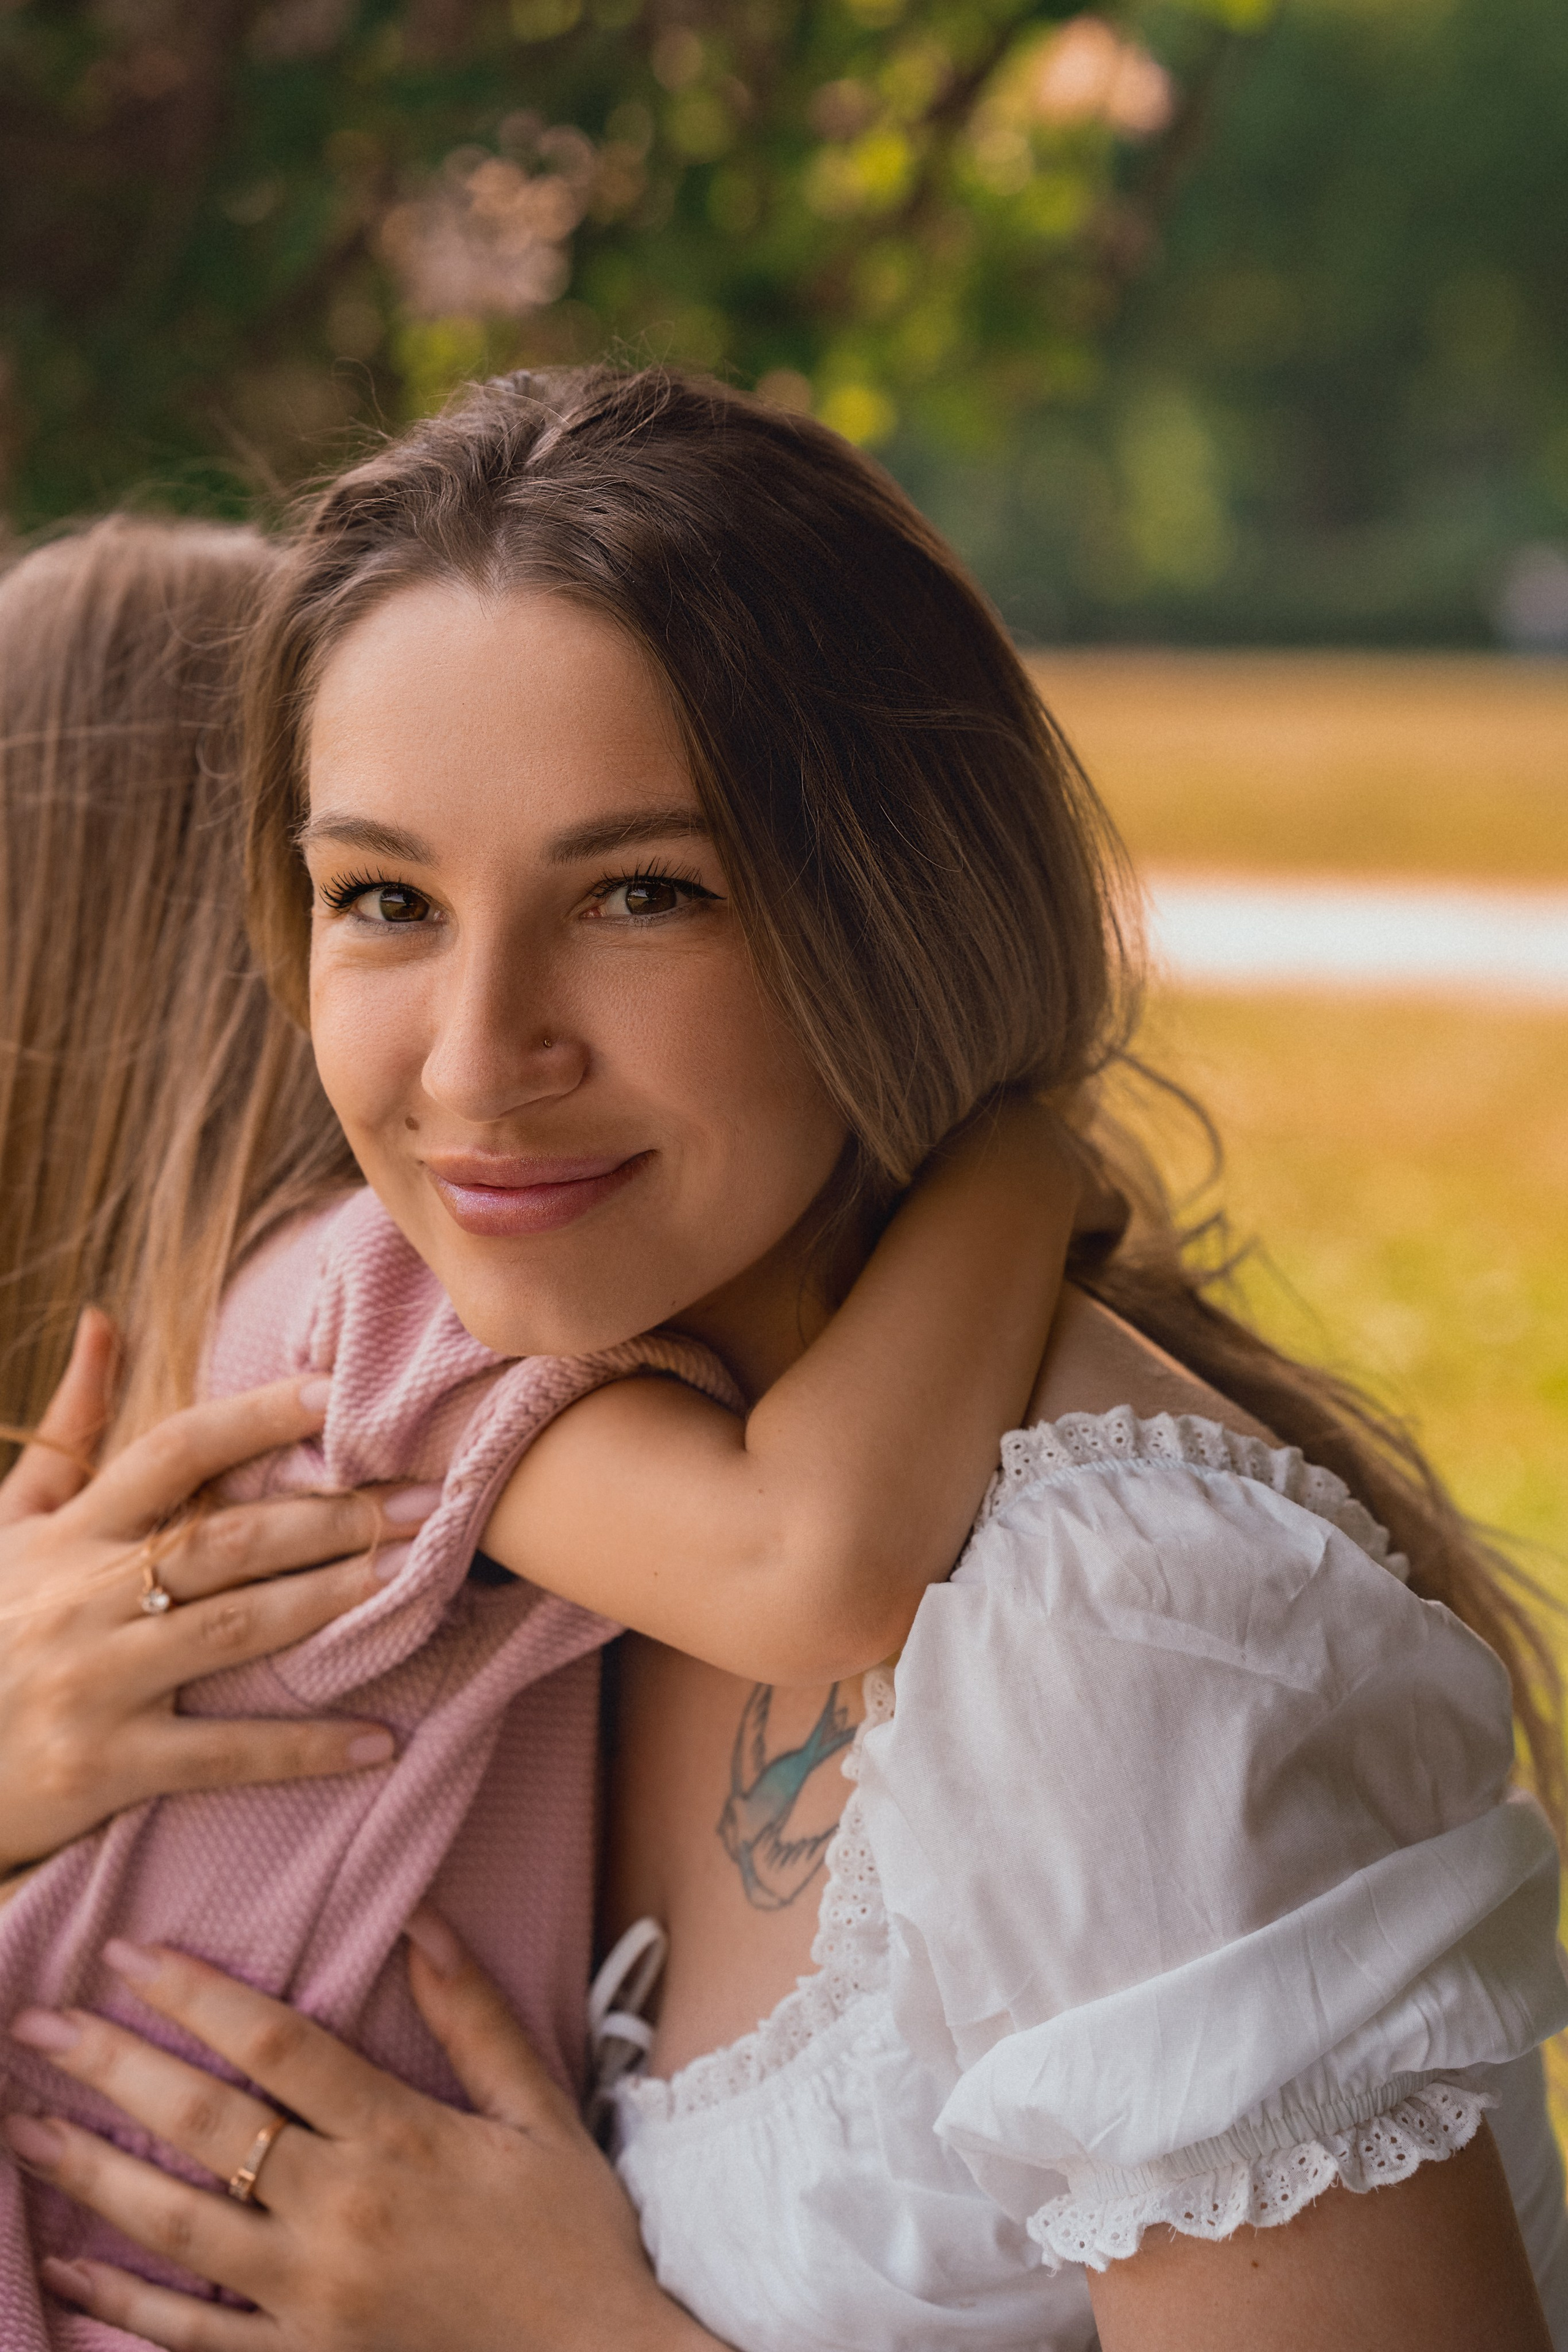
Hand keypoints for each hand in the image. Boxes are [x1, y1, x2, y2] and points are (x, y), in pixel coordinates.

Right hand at [0, 1310, 440, 1875]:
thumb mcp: (9, 1524)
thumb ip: (68, 1429)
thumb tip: (104, 1320)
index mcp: (71, 1535)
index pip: (172, 1452)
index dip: (255, 1418)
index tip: (336, 1394)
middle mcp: (83, 1598)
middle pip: (226, 1539)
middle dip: (332, 1516)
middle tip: (426, 1498)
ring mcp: (93, 1683)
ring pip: (234, 1629)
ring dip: (330, 1601)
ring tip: (416, 1577)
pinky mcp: (103, 1768)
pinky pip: (222, 1754)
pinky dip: (302, 1747)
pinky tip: (377, 1742)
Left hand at [3, 1919, 724, 2350]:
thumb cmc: (571, 2231)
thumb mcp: (538, 2110)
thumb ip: (473, 2015)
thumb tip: (421, 1918)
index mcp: (399, 2138)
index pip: (275, 2044)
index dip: (197, 1993)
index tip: (132, 1953)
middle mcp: (342, 2213)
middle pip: (205, 2125)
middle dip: (113, 2067)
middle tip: (39, 2025)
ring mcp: (311, 2297)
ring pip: (176, 2226)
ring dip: (89, 2174)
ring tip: (23, 2126)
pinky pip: (189, 2335)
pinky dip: (118, 2302)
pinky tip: (62, 2265)